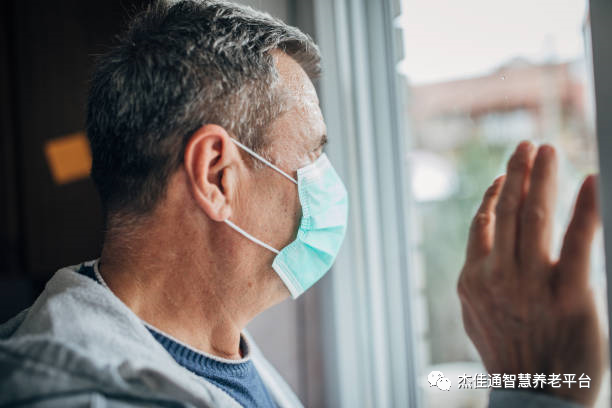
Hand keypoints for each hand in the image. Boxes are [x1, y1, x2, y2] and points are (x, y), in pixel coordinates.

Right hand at [457, 141, 603, 405]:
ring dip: (542, 178)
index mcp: (473, 278)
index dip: (495, 194)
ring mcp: (531, 284)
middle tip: (528, 145)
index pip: (482, 223)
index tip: (507, 175)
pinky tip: (592, 180)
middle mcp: (498, 275)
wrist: (534, 396)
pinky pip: (578, 241)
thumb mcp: (475, 315)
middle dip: (518, 173)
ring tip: (547, 150)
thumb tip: (484, 241)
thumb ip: (477, 275)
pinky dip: (586, 208)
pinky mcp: (569, 295)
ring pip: (536, 217)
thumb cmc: (509, 355)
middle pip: (508, 211)